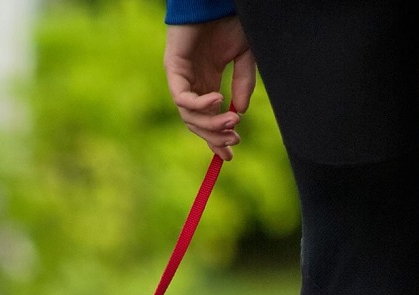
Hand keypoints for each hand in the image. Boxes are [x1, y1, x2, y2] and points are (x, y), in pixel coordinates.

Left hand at [164, 17, 255, 160]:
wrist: (216, 2)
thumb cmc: (229, 22)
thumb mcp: (245, 57)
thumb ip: (243, 84)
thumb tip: (240, 112)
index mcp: (208, 84)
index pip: (207, 120)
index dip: (217, 139)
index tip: (230, 155)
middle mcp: (193, 84)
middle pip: (197, 123)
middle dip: (215, 135)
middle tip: (234, 139)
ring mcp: (182, 78)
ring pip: (189, 115)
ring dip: (211, 123)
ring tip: (232, 122)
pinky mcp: (173, 68)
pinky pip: (182, 97)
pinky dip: (199, 104)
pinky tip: (217, 100)